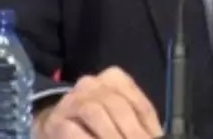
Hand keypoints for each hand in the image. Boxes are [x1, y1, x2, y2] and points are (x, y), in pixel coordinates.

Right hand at [34, 67, 161, 138]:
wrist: (55, 128)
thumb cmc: (94, 124)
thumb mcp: (120, 119)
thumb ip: (137, 125)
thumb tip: (157, 137)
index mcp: (115, 79)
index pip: (140, 103)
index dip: (150, 127)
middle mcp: (93, 83)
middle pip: (118, 107)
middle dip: (133, 133)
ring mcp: (72, 99)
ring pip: (95, 113)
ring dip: (111, 136)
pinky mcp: (55, 120)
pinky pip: (73, 130)